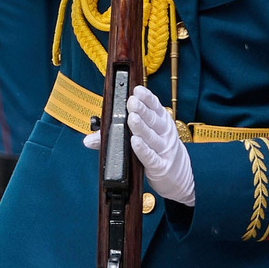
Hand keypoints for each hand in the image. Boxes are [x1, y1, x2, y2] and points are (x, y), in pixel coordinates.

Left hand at [83, 85, 194, 206]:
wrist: (180, 177)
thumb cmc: (157, 152)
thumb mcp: (145, 138)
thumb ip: (117, 135)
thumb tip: (89, 140)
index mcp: (161, 123)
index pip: (155, 108)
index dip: (147, 98)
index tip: (137, 90)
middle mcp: (164, 134)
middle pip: (152, 121)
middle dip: (142, 110)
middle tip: (131, 101)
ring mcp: (164, 150)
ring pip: (151, 137)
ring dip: (141, 128)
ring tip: (132, 118)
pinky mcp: (161, 166)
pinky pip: (151, 157)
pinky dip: (143, 150)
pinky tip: (135, 142)